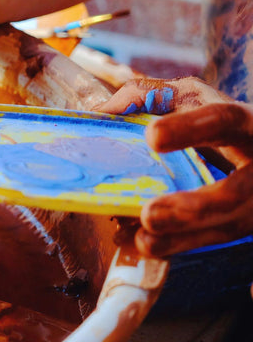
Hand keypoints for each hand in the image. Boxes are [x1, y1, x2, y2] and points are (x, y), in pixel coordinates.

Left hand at [94, 77, 252, 256]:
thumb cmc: (215, 117)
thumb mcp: (190, 97)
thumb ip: (148, 96)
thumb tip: (102, 112)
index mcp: (243, 121)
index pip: (223, 120)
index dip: (190, 129)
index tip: (152, 137)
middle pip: (236, 191)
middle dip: (194, 207)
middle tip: (149, 215)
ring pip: (231, 225)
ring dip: (185, 238)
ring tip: (144, 240)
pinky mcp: (248, 221)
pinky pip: (219, 239)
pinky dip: (182, 245)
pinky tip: (147, 246)